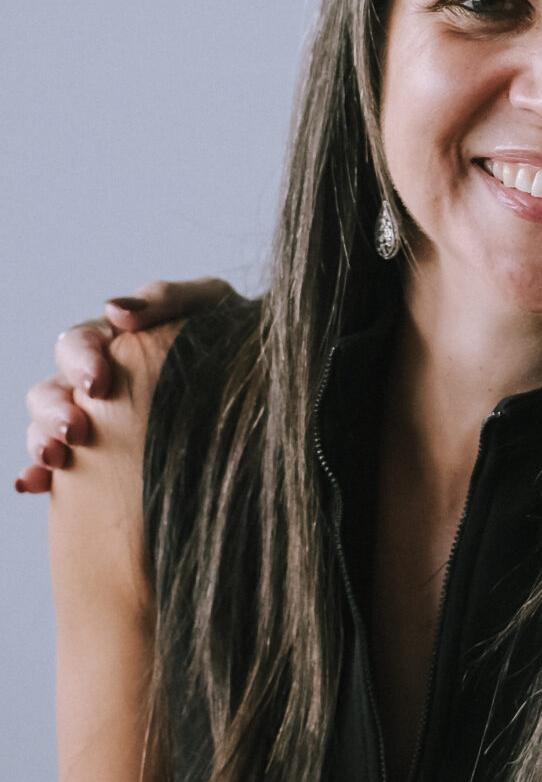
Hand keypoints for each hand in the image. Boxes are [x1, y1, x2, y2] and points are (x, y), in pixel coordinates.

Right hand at [16, 282, 234, 493]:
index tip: (98, 384)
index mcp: (117, 341)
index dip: (82, 361)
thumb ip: (168, 298)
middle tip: (78, 431)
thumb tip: (115, 312)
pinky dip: (37, 472)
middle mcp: (99, 379)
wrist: (268, 385)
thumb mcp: (210, 305)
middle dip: (56, 409)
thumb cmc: (237, 338)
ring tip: (57, 459)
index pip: (81, 344)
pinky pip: (56, 466)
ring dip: (43, 438)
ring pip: (48, 426)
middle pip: (54, 388)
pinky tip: (33, 483)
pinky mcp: (100, 459)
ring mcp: (97, 420)